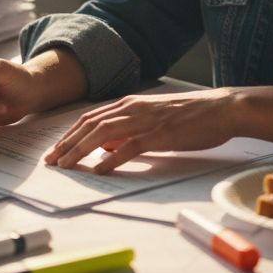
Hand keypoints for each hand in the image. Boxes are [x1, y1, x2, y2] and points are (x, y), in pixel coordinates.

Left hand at [43, 88, 241, 173]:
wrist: (222, 109)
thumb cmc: (191, 116)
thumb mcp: (154, 119)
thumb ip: (130, 129)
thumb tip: (107, 146)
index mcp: (131, 103)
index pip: (91, 118)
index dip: (70, 133)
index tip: (56, 149)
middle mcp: (133, 108)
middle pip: (90, 124)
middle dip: (66, 143)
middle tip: (51, 161)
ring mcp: (145, 120)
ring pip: (103, 134)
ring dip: (80, 150)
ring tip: (66, 165)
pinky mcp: (160, 134)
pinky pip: (129, 146)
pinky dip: (111, 158)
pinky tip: (99, 169)